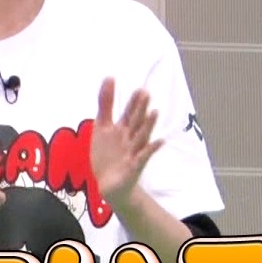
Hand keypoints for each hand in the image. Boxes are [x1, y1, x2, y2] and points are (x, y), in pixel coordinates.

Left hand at [89, 78, 162, 209]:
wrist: (109, 184)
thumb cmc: (107, 153)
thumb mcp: (101, 127)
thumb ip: (105, 104)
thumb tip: (109, 78)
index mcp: (121, 129)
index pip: (127, 112)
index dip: (130, 101)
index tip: (137, 88)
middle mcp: (129, 138)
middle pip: (135, 121)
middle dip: (139, 108)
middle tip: (145, 93)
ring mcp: (133, 151)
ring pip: (141, 136)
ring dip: (147, 125)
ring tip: (154, 112)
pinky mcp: (134, 166)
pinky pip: (143, 157)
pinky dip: (151, 149)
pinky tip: (160, 141)